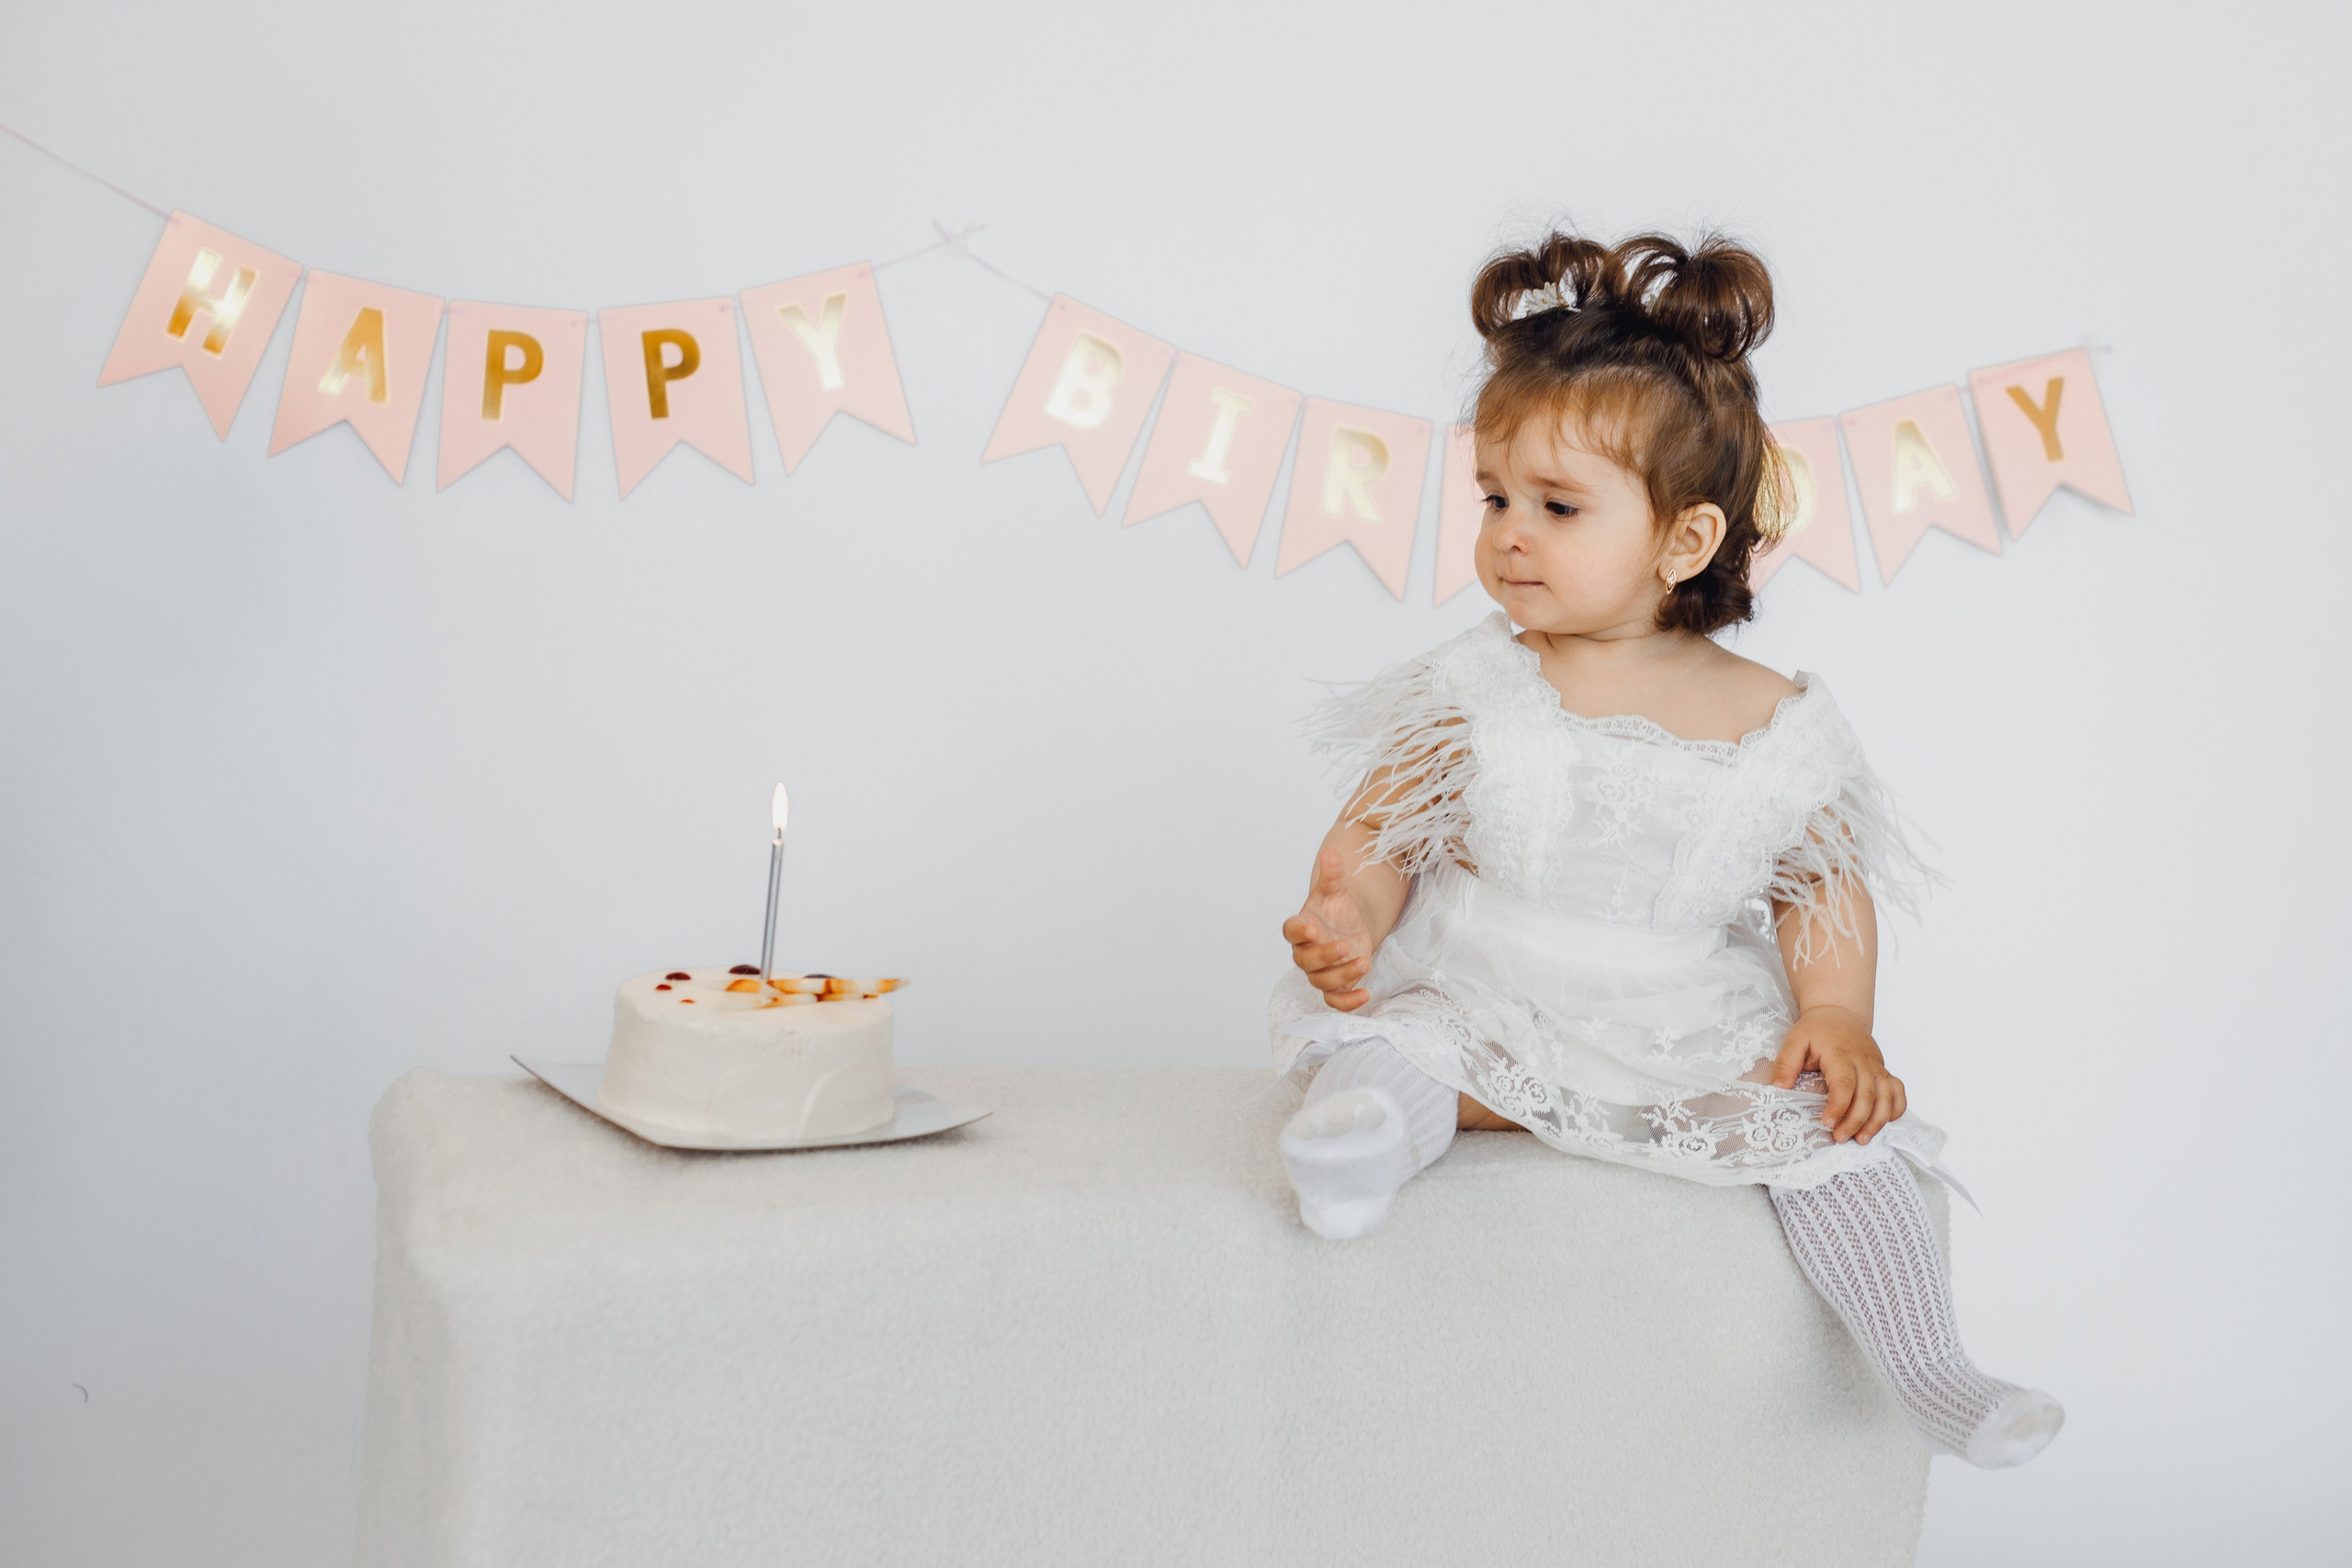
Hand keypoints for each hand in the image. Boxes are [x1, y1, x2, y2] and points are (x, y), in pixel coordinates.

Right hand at [1282, 845, 1376, 1011]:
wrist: (1349, 926)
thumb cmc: (1337, 909)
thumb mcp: (1336, 890)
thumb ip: (1332, 874)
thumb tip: (1331, 852)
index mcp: (1302, 927)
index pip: (1291, 931)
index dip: (1299, 932)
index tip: (1312, 928)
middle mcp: (1306, 952)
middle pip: (1306, 961)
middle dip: (1325, 956)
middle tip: (1346, 946)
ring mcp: (1320, 971)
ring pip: (1322, 982)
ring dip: (1342, 976)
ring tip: (1364, 962)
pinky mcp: (1336, 985)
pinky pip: (1335, 1000)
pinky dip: (1348, 1003)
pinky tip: (1365, 995)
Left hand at [1768, 1005, 1905, 1143]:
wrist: (1840, 1013)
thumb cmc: (1817, 1029)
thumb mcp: (1795, 1040)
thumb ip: (1785, 1063)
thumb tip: (1778, 1087)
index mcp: (1840, 1054)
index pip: (1844, 1083)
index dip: (1839, 1105)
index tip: (1827, 1122)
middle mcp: (1863, 1061)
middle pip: (1867, 1095)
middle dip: (1856, 1120)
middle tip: (1839, 1138)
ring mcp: (1876, 1067)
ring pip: (1886, 1096)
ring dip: (1877, 1121)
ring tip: (1861, 1139)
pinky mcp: (1884, 1071)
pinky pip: (1898, 1091)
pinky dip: (1896, 1108)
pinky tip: (1883, 1123)